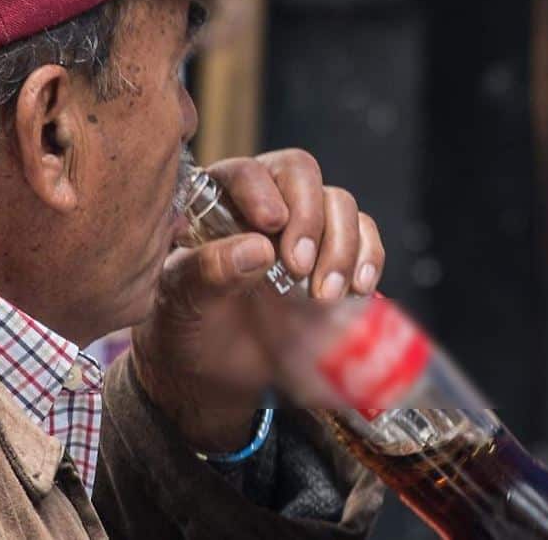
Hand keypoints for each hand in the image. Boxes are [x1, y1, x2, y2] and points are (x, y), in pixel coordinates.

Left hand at [130, 149, 385, 451]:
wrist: (209, 374)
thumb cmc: (184, 328)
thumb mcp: (179, 302)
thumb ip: (207, 271)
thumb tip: (258, 249)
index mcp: (216, 202)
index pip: (246, 171)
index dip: (261, 191)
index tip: (270, 224)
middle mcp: (264, 204)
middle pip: (301, 175)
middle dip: (309, 217)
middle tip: (298, 267)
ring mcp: (303, 230)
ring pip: (339, 203)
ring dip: (341, 245)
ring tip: (325, 295)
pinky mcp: (333, 258)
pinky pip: (364, 238)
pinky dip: (368, 257)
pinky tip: (358, 289)